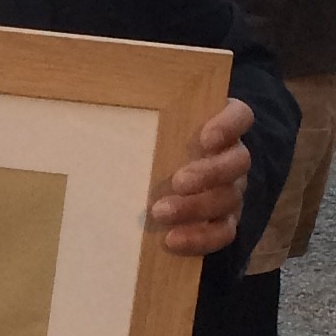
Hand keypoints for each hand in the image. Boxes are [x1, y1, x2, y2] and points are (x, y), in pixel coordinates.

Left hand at [147, 94, 254, 255]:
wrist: (165, 177)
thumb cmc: (157, 141)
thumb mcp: (153, 122)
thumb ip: (142, 109)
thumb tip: (95, 95)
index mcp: (223, 126)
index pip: (239, 116)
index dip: (228, 126)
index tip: (205, 138)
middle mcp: (233, 158)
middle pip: (238, 162)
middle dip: (209, 173)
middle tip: (177, 181)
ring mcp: (232, 191)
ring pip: (228, 199)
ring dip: (196, 208)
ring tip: (160, 213)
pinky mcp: (225, 220)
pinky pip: (223, 233)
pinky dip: (200, 238)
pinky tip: (171, 240)